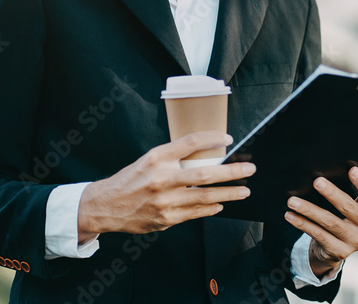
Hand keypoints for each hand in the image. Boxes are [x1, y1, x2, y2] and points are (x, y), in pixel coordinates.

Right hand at [77, 131, 253, 238]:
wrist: (107, 205)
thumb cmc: (132, 178)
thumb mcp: (150, 159)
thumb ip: (175, 156)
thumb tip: (208, 152)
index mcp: (158, 158)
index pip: (191, 143)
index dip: (213, 139)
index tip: (229, 139)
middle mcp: (162, 178)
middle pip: (205, 173)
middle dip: (232, 172)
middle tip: (249, 169)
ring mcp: (165, 201)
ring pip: (205, 196)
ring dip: (229, 193)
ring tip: (244, 190)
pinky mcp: (166, 219)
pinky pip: (196, 213)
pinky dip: (211, 208)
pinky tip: (221, 204)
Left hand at [284, 166, 357, 276]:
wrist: (338, 247)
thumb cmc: (343, 217)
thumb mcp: (352, 204)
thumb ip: (347, 191)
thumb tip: (323, 173)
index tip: (352, 169)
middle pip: (348, 207)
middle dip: (331, 193)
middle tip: (316, 181)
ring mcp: (355, 241)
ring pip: (329, 222)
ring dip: (309, 209)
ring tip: (293, 201)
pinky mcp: (340, 251)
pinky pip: (318, 234)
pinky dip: (302, 223)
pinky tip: (291, 216)